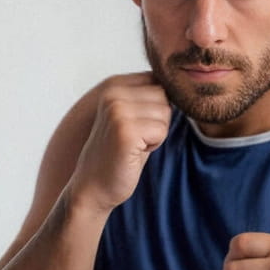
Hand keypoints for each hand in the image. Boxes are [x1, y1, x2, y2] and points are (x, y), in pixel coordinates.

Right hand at [68, 73, 171, 213]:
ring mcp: (117, 110)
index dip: (156, 107)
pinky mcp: (125, 130)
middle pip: (164, 96)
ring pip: (165, 112)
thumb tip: (178, 85)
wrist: (92, 187)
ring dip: (156, 134)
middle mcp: (113, 92)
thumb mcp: (130, 116)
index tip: (137, 126)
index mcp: (113, 85)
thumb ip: (146, 97)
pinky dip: (154, 145)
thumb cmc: (117, 155)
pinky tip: (134, 152)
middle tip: (136, 139)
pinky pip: (162, 130)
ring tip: (134, 145)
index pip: (157, 82)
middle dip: (158, 120)